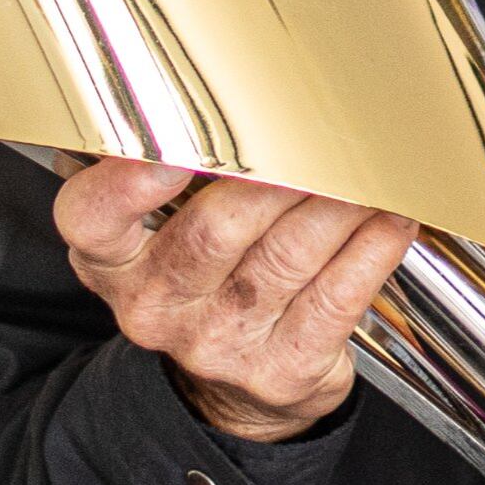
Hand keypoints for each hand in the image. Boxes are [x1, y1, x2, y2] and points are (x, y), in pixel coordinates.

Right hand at [52, 159, 418, 443]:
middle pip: (214, 229)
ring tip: (370, 167)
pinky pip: (335, 299)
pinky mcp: (280, 369)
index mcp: (111, 260)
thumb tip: (231, 90)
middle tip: (323, 133)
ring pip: (286, 256)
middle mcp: (156, 304)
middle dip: (280, 176)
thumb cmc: (203, 284)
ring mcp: (218, 343)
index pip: (94, 218)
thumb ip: (173, 169)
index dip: (131, 182)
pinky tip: (390, 219)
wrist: (230, 394)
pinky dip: (370, 250)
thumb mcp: (157, 235)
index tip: (178, 146)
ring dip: (337, 203)